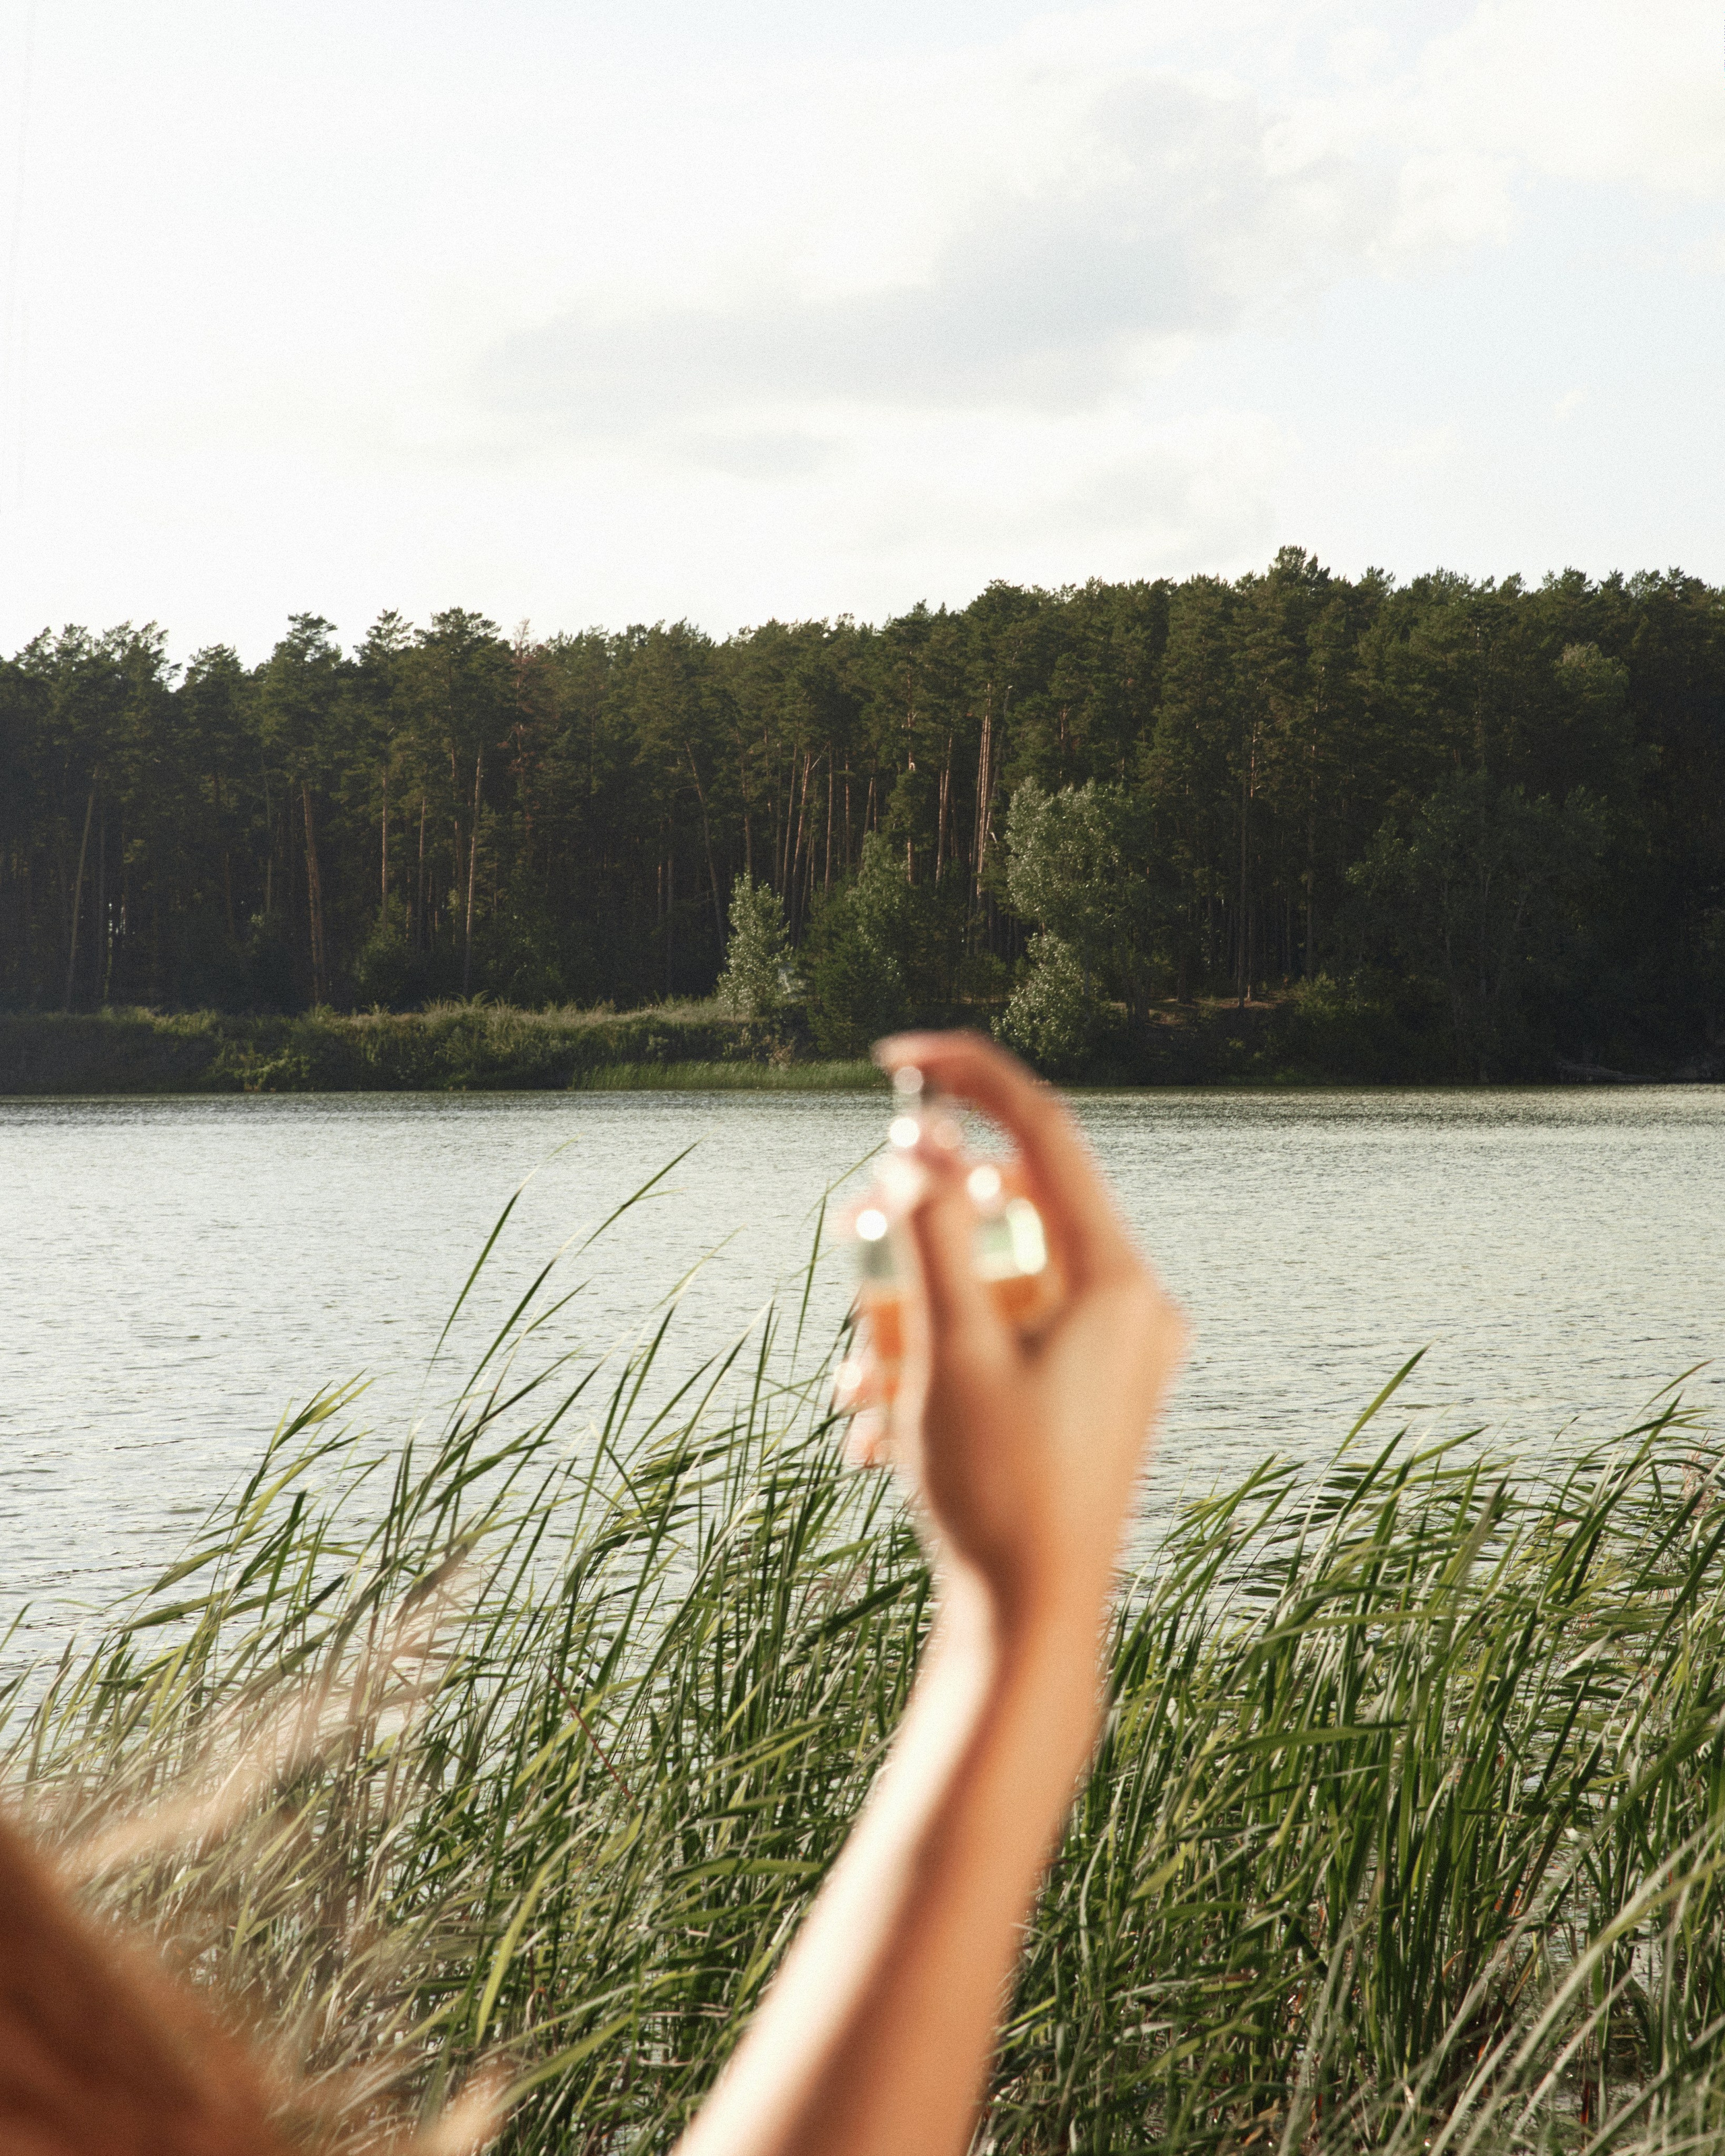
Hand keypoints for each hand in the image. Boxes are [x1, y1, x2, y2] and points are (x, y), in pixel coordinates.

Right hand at [846, 1032, 1185, 1629]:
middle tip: (846, 1239)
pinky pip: (1002, 1342)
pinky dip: (936, 1362)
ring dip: (909, 1319)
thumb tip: (917, 1142)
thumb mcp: (950, 1351)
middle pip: (1005, 1219)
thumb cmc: (999, 1492)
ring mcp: (1113, 1354)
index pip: (1042, 1135)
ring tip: (854, 1383)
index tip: (892, 1055)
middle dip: (913, 1238)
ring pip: (990, 1289)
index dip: (966, 1080)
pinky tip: (875, 1424)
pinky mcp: (1087, 1393)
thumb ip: (933, 1234)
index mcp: (1118, 1281)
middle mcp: (1130, 1307)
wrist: (1033, 1628)